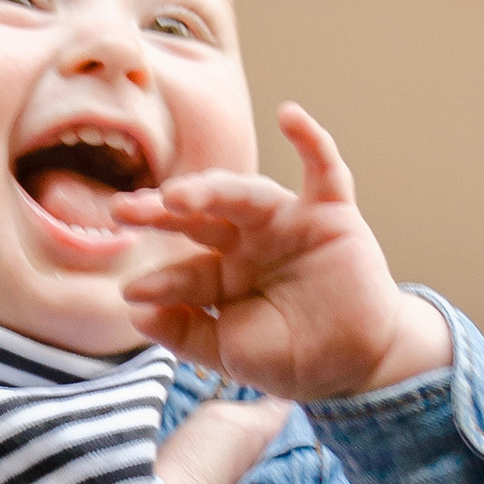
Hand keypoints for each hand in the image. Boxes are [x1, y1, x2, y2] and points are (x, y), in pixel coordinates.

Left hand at [113, 104, 450, 400]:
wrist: (359, 367)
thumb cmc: (294, 359)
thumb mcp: (229, 352)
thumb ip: (185, 334)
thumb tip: (135, 315)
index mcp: (223, 273)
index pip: (184, 270)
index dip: (160, 280)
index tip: (132, 291)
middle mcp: (250, 240)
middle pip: (200, 217)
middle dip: (162, 212)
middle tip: (124, 210)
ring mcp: (288, 223)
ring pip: (244, 194)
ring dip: (210, 189)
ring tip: (175, 197)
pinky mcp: (331, 214)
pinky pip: (324, 170)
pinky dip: (311, 141)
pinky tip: (290, 116)